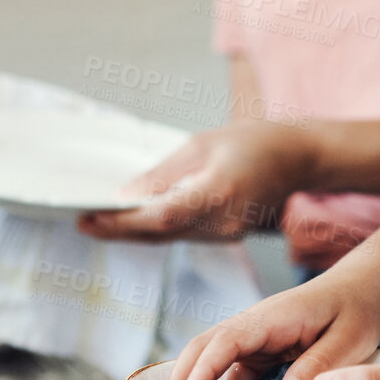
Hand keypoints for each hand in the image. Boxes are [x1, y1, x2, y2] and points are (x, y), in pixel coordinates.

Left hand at [77, 122, 312, 242]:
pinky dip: (157, 228)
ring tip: (100, 219)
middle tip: (83, 221)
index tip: (90, 217)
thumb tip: (126, 196)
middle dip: (119, 229)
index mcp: (219, 191)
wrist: (296, 158)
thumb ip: (164, 173)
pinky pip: (183, 235)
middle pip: (160, 233)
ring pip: (170, 237)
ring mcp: (226, 233)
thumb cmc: (252, 141)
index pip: (161, 216)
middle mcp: (223, 220)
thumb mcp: (202, 143)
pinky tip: (136, 219)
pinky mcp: (225, 236)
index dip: (122, 222)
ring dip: (135, 231)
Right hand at [166, 248, 379, 379]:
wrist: (363, 289)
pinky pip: (235, 373)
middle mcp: (256, 325)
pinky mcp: (262, 352)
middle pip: (206, 347)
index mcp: (274, 317)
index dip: (202, 370)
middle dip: (184, 378)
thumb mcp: (349, 340)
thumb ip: (318, 366)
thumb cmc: (358, 309)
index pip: (227, 340)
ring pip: (216, 362)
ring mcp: (256, 339)